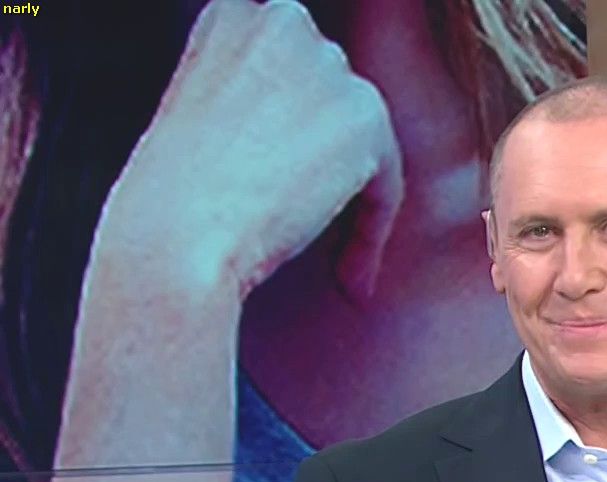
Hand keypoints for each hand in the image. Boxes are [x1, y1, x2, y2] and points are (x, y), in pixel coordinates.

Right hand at [97, 0, 402, 299]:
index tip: (283, 185)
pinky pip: (386, 187)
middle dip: (327, 166)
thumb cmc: (169, 199)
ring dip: (352, 207)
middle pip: (335, 104)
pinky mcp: (364, 117)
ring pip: (365, 147)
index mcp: (234, 14)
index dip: (293, 135)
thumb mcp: (201, 113)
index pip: (296, 71)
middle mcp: (284, 22)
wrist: (174, 237)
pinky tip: (350, 280)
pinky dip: (372, 236)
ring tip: (332, 267)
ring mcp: (327, 65)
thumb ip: (258, 97)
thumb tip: (311, 128)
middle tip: (302, 226)